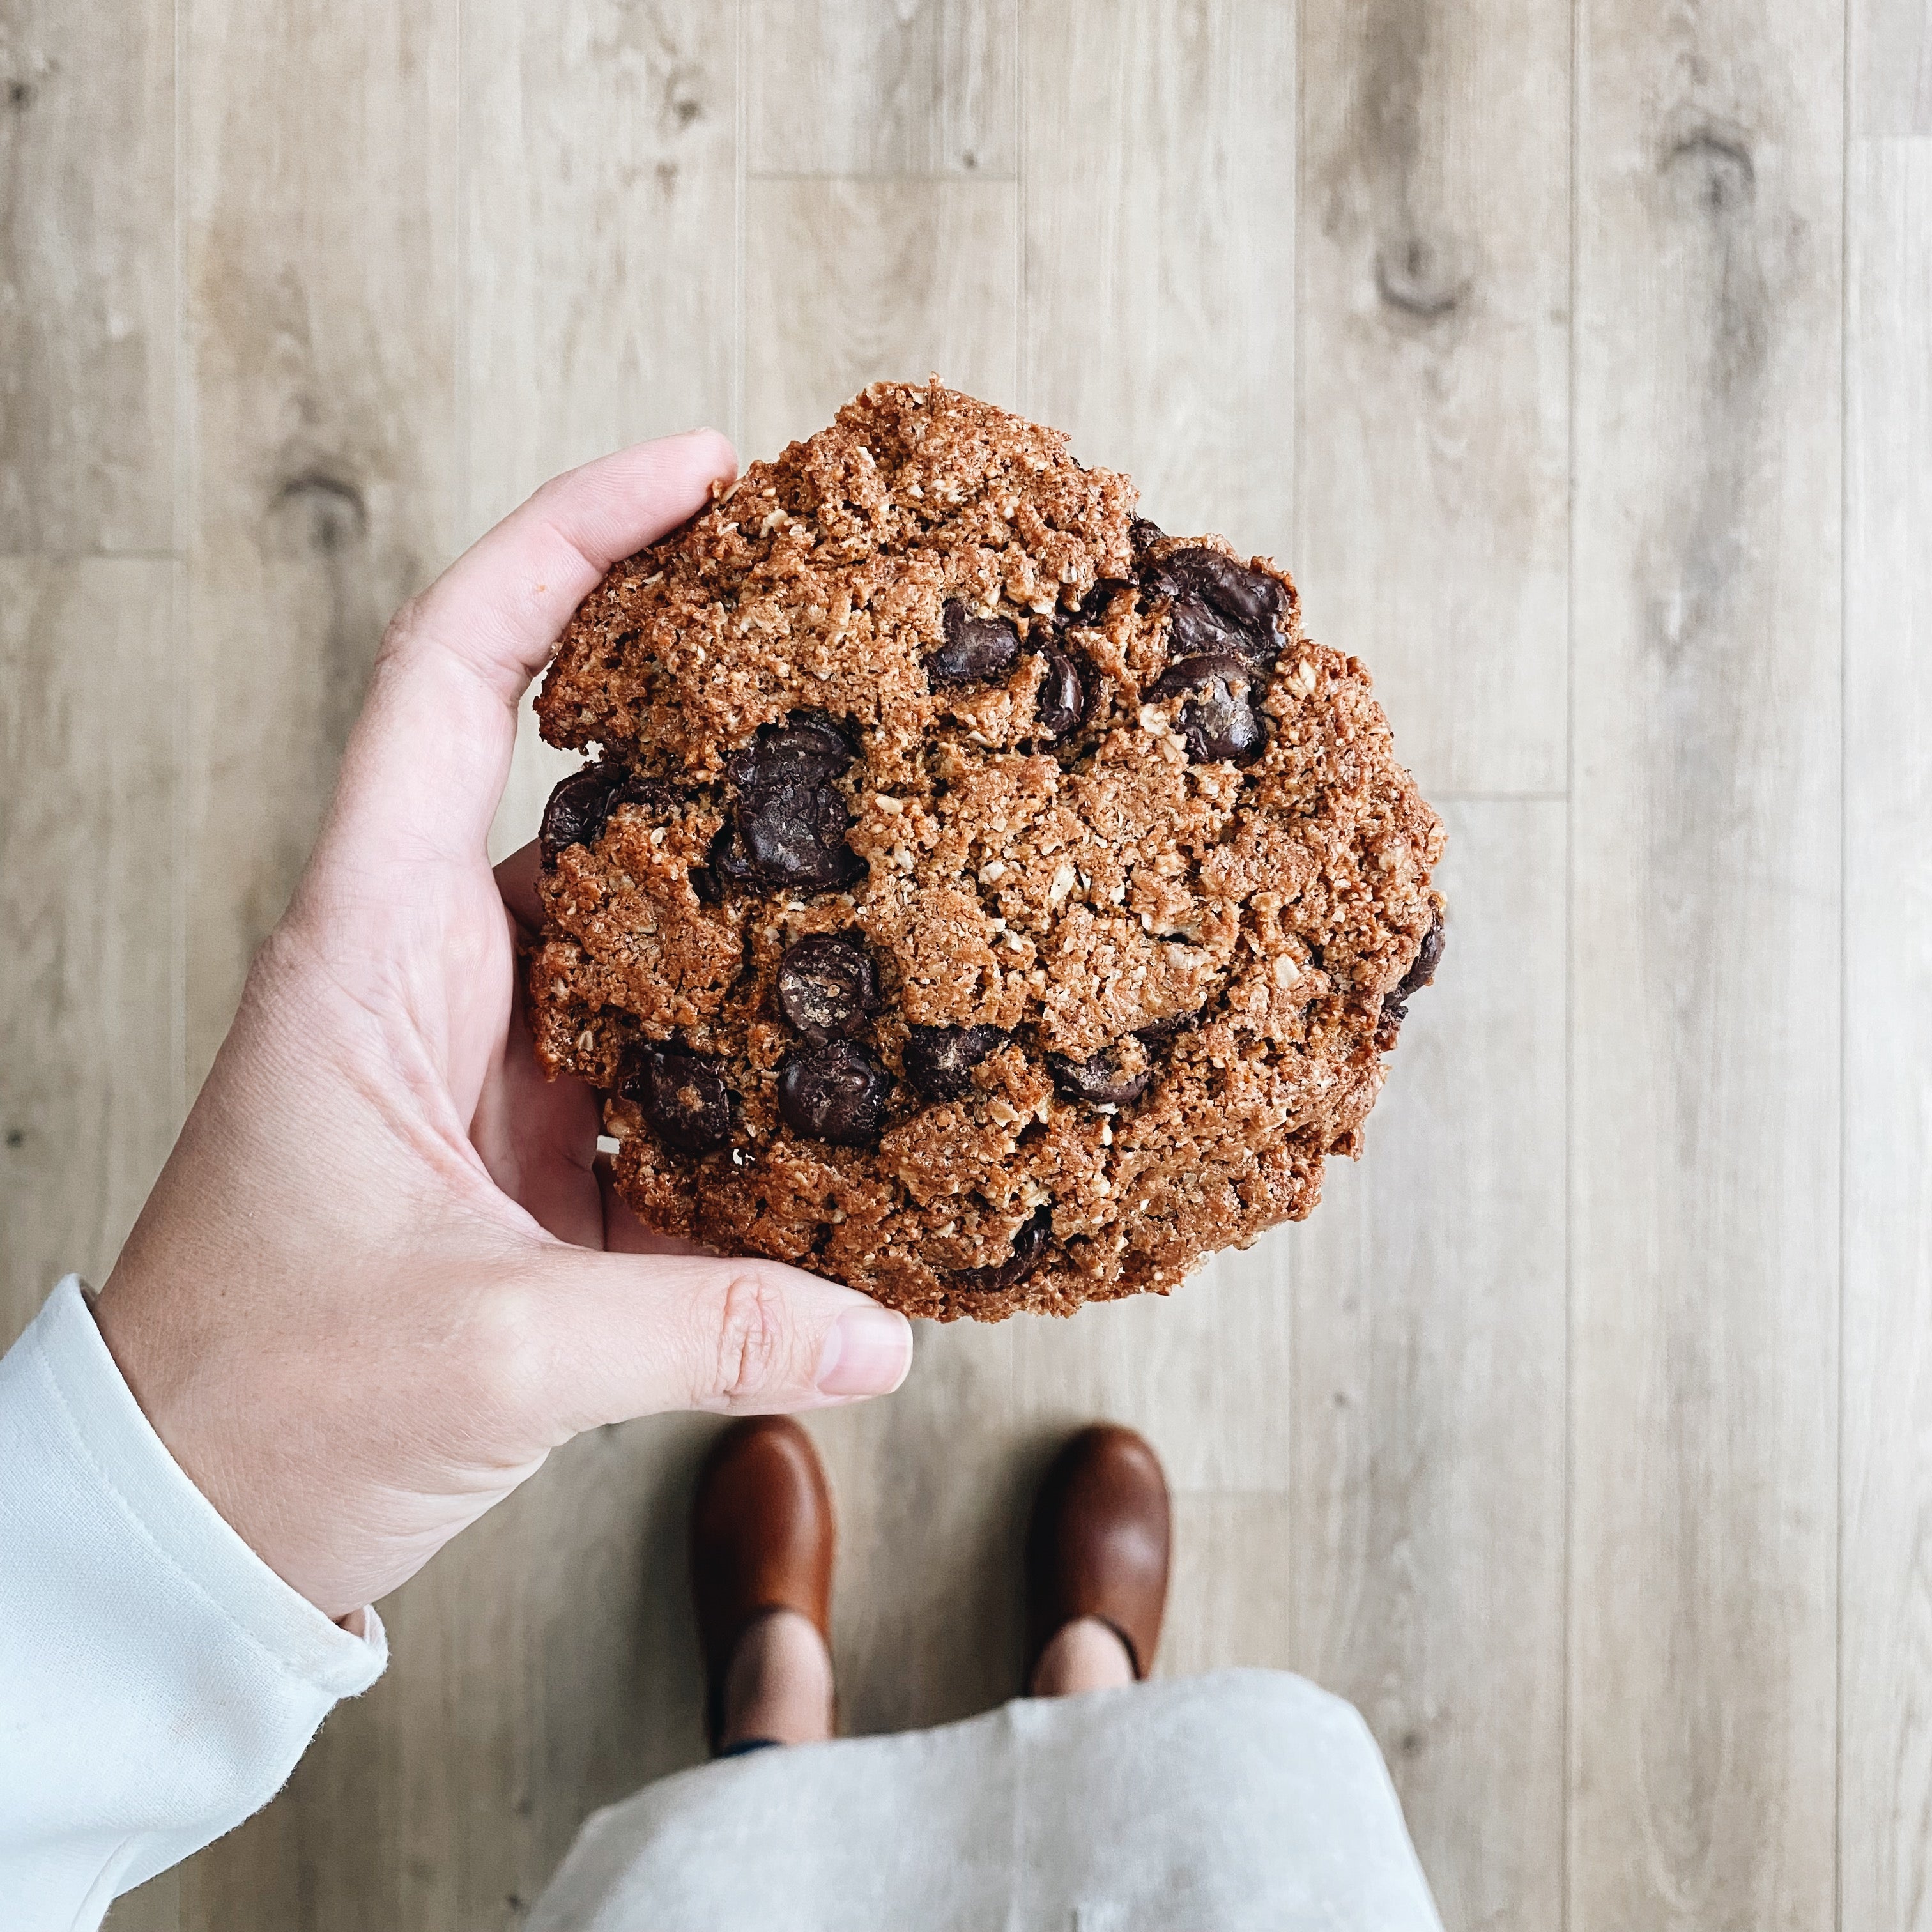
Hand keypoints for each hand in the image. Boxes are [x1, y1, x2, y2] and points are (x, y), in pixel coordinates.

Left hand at [93, 435, 913, 1621]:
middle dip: (707, 683)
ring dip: (759, 872)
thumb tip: (887, 1333)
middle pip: (576, 765)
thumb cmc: (264, 1404)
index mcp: (372, 953)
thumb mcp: (486, 1358)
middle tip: (855, 623)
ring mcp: (501, 1051)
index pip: (451, 675)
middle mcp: (438, 972)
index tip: (697, 473)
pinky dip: (763, 1035)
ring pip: (647, 913)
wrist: (194, 1515)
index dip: (566, 545)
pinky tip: (863, 1037)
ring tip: (904, 817)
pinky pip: (674, 1046)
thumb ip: (700, 1330)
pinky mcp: (545, 1136)